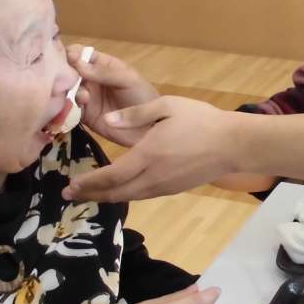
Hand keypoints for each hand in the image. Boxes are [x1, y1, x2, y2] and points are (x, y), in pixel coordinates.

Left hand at [63, 95, 239, 201]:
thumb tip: (108, 119)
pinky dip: (124, 194)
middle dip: (91, 195)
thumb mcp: (166, 106)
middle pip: (115, 192)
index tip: (69, 185)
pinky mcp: (173, 188)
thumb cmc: (200, 120)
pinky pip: (142, 195)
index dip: (88, 183)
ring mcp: (164, 186)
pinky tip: (119, 189)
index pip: (110, 175)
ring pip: (128, 196)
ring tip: (90, 194)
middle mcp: (152, 176)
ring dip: (106, 197)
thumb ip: (134, 114)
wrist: (233, 144)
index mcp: (147, 155)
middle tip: (70, 195)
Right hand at [68, 45, 158, 146]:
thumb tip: (77, 63)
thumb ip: (104, 72)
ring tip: (84, 98)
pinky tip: (77, 108)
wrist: (151, 128)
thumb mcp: (128, 79)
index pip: (80, 53)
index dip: (71, 54)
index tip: (69, 59)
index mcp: (102, 65)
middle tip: (68, 80)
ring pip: (66, 90)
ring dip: (68, 92)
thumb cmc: (143, 97)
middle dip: (65, 74)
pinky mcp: (84, 116)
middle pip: (68, 71)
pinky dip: (67, 108)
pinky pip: (69, 109)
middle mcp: (90, 79)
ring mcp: (85, 98)